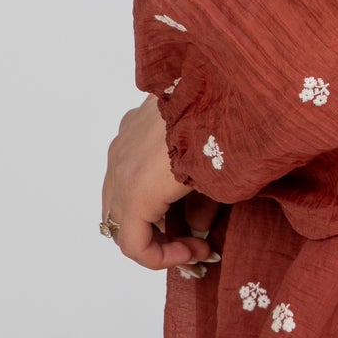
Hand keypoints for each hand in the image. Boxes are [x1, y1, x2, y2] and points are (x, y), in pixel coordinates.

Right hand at [101, 94, 221, 273]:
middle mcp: (118, 169)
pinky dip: (142, 188)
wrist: (215, 77)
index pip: (133, 247)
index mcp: (137, 190)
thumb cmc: (219, 133)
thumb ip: (202, 215)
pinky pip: (124, 168)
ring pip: (118, 197)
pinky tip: (176, 181)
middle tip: (192, 243)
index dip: (165, 260)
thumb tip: (196, 231)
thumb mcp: (218, 185)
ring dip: (147, 215)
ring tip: (186, 214)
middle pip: (120, 226)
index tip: (199, 252)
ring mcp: (120, 145)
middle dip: (155, 241)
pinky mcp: (128, 126)